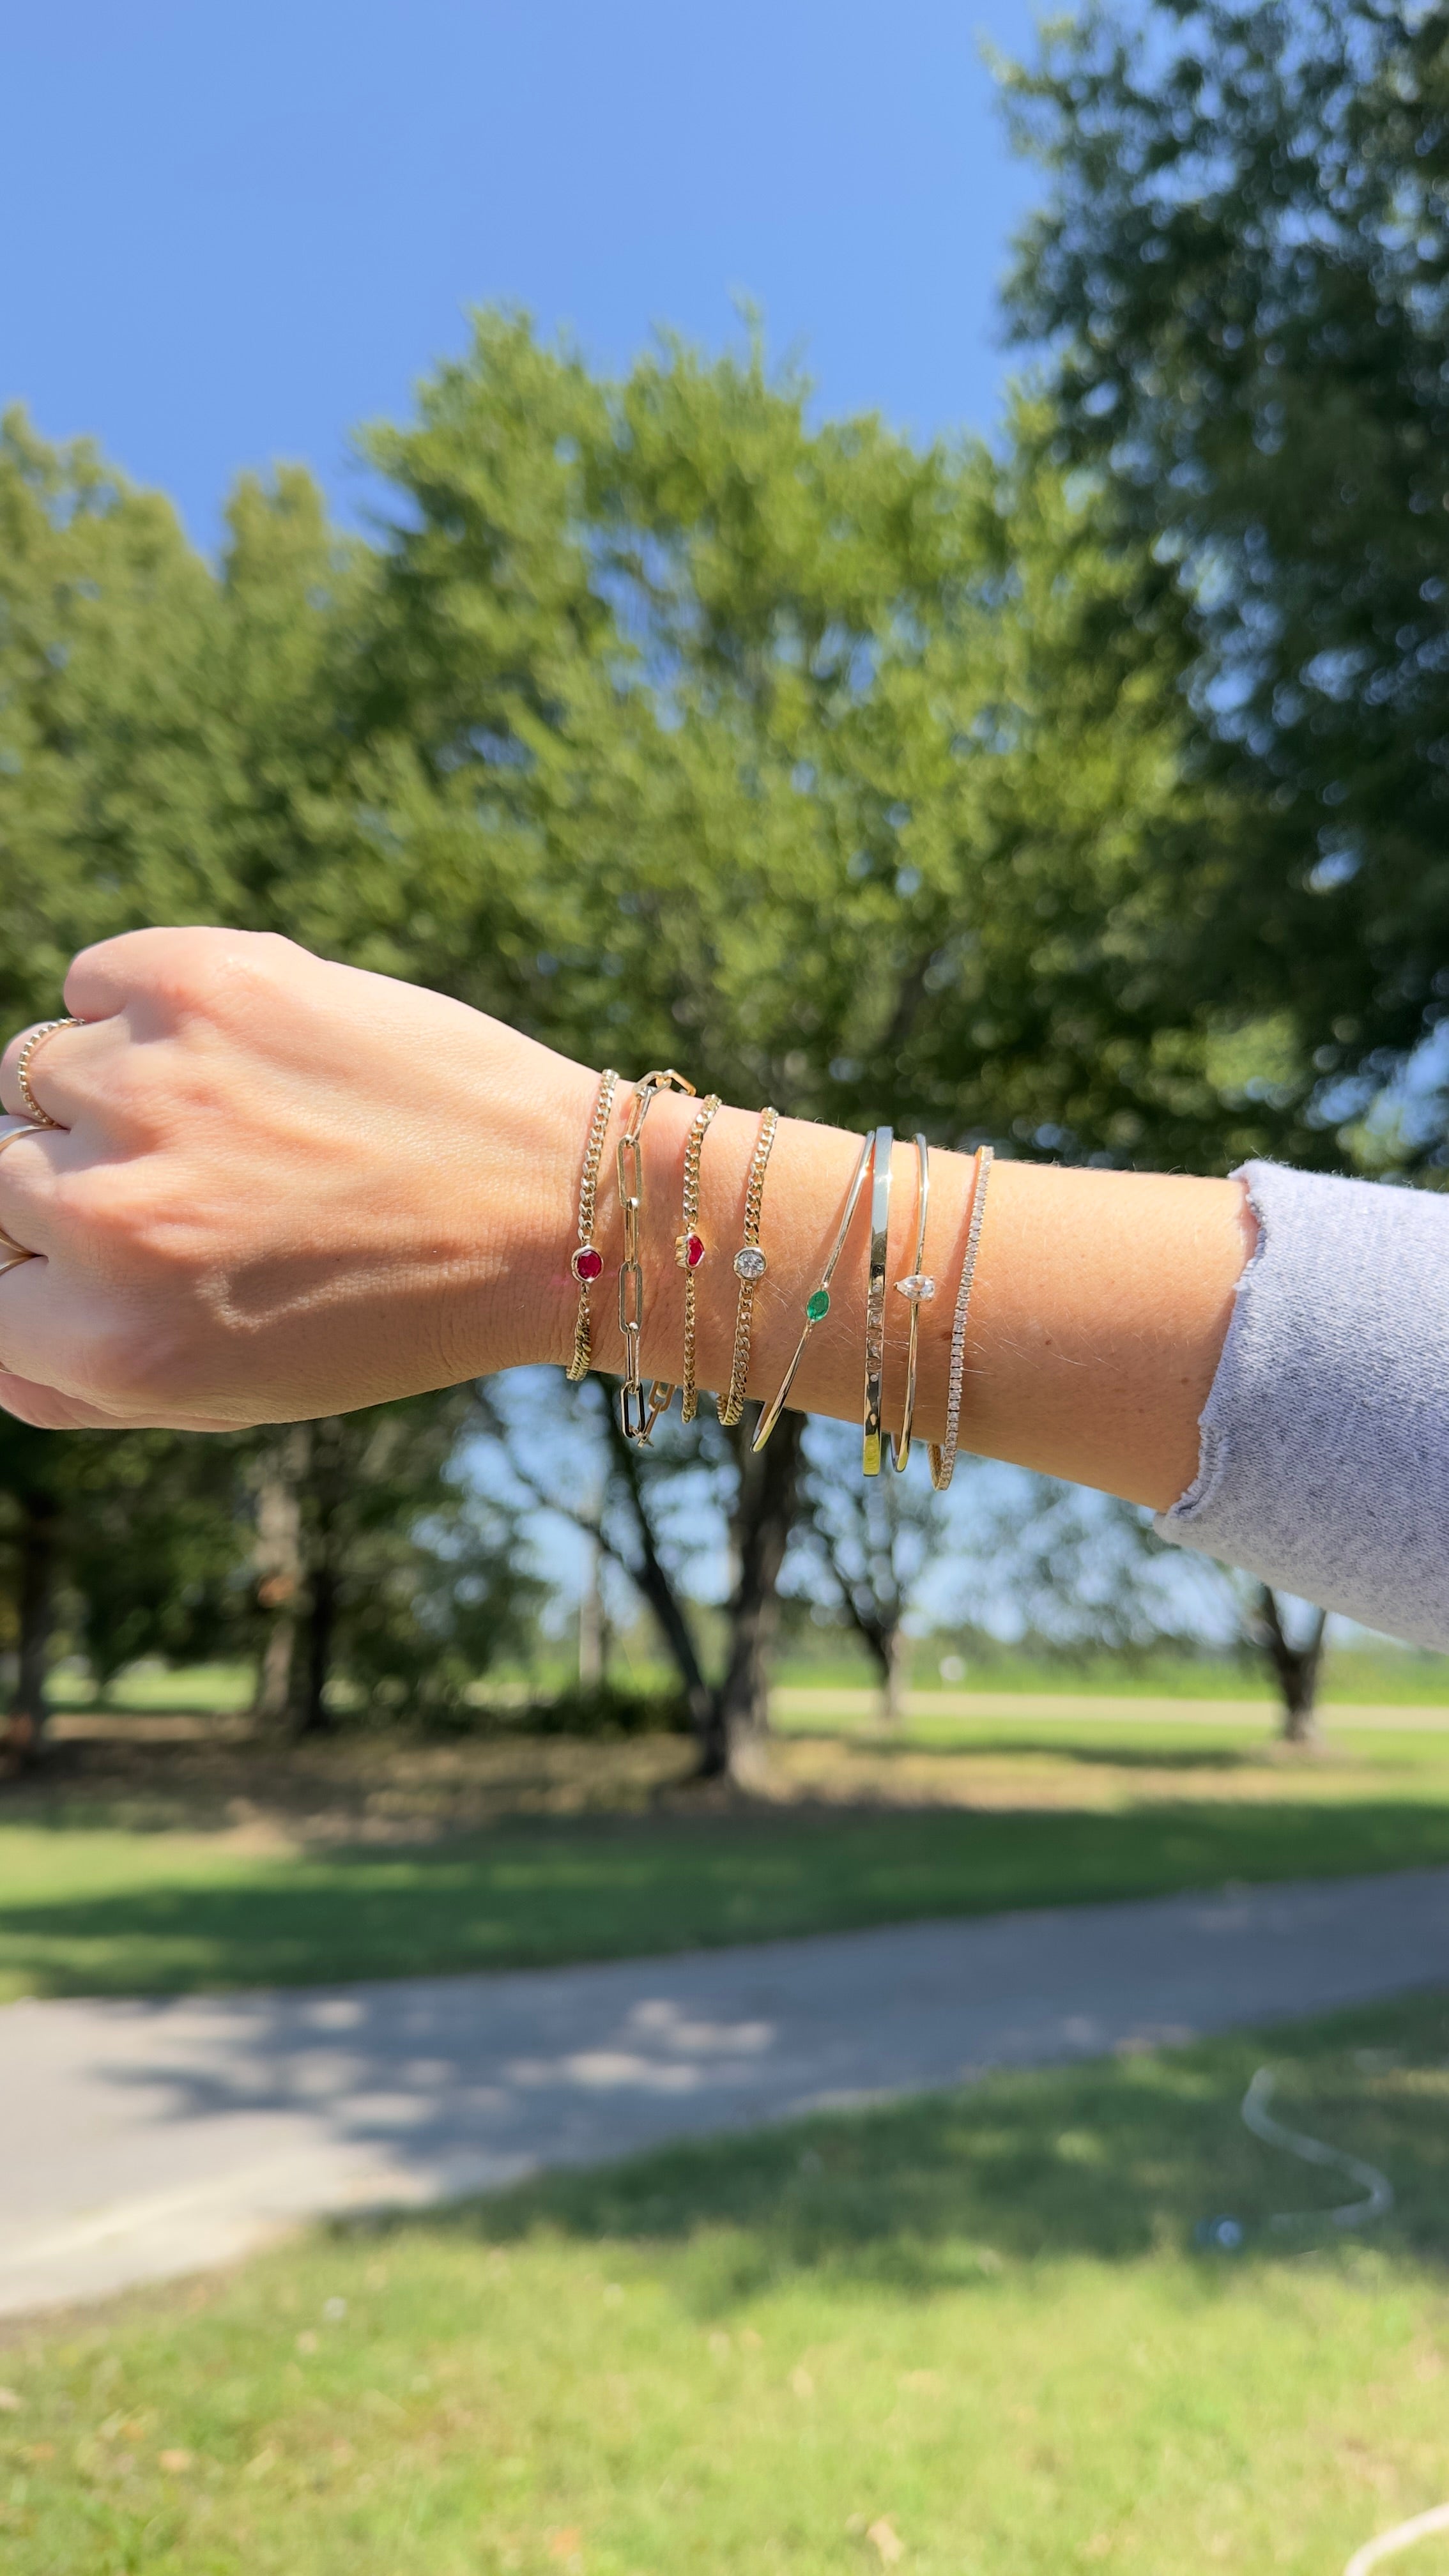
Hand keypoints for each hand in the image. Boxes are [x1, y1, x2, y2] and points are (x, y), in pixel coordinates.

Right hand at [0, 928, 590, 1429]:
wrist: (558, 1205)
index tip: (120, 1254)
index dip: (45, 1269)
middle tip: (202, 1183)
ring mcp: (150, 1090)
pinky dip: (136, 1006)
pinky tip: (234, 1046)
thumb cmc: (400, 1306)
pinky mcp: (200, 984)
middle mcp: (113, 1220)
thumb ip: (77, 1376)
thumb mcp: (230, 1392)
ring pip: (34, 1074)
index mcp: (115, 1344)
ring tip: (232, 1114)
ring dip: (111, 1093)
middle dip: (75, 1181)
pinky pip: (91, 980)